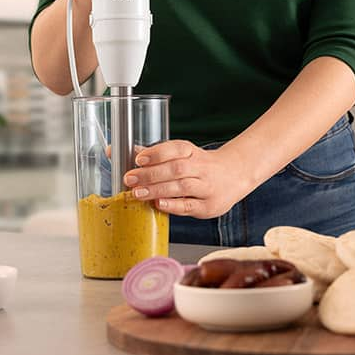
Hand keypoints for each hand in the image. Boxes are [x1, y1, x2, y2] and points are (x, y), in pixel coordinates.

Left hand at [123, 141, 249, 218]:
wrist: (235, 176)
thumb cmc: (200, 166)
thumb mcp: (181, 156)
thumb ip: (153, 155)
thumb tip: (118, 151)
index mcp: (193, 152)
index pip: (177, 149)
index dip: (157, 153)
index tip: (139, 159)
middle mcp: (202, 168)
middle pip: (176, 169)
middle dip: (151, 174)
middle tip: (130, 179)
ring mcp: (207, 187)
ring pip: (182, 186)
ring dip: (158, 190)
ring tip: (137, 194)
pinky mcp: (208, 206)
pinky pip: (190, 205)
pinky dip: (174, 205)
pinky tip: (159, 204)